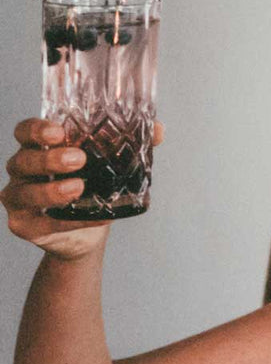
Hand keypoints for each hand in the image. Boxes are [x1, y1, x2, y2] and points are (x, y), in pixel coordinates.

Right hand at [1, 117, 163, 260]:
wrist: (88, 233)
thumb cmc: (92, 190)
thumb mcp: (110, 166)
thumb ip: (130, 145)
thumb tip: (158, 129)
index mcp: (38, 148)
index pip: (26, 132)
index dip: (37, 129)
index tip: (60, 131)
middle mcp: (23, 170)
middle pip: (23, 159)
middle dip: (49, 158)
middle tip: (79, 159)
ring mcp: (19, 197)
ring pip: (25, 191)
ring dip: (51, 190)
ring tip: (78, 187)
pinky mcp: (24, 224)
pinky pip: (45, 223)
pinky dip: (70, 221)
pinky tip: (95, 217)